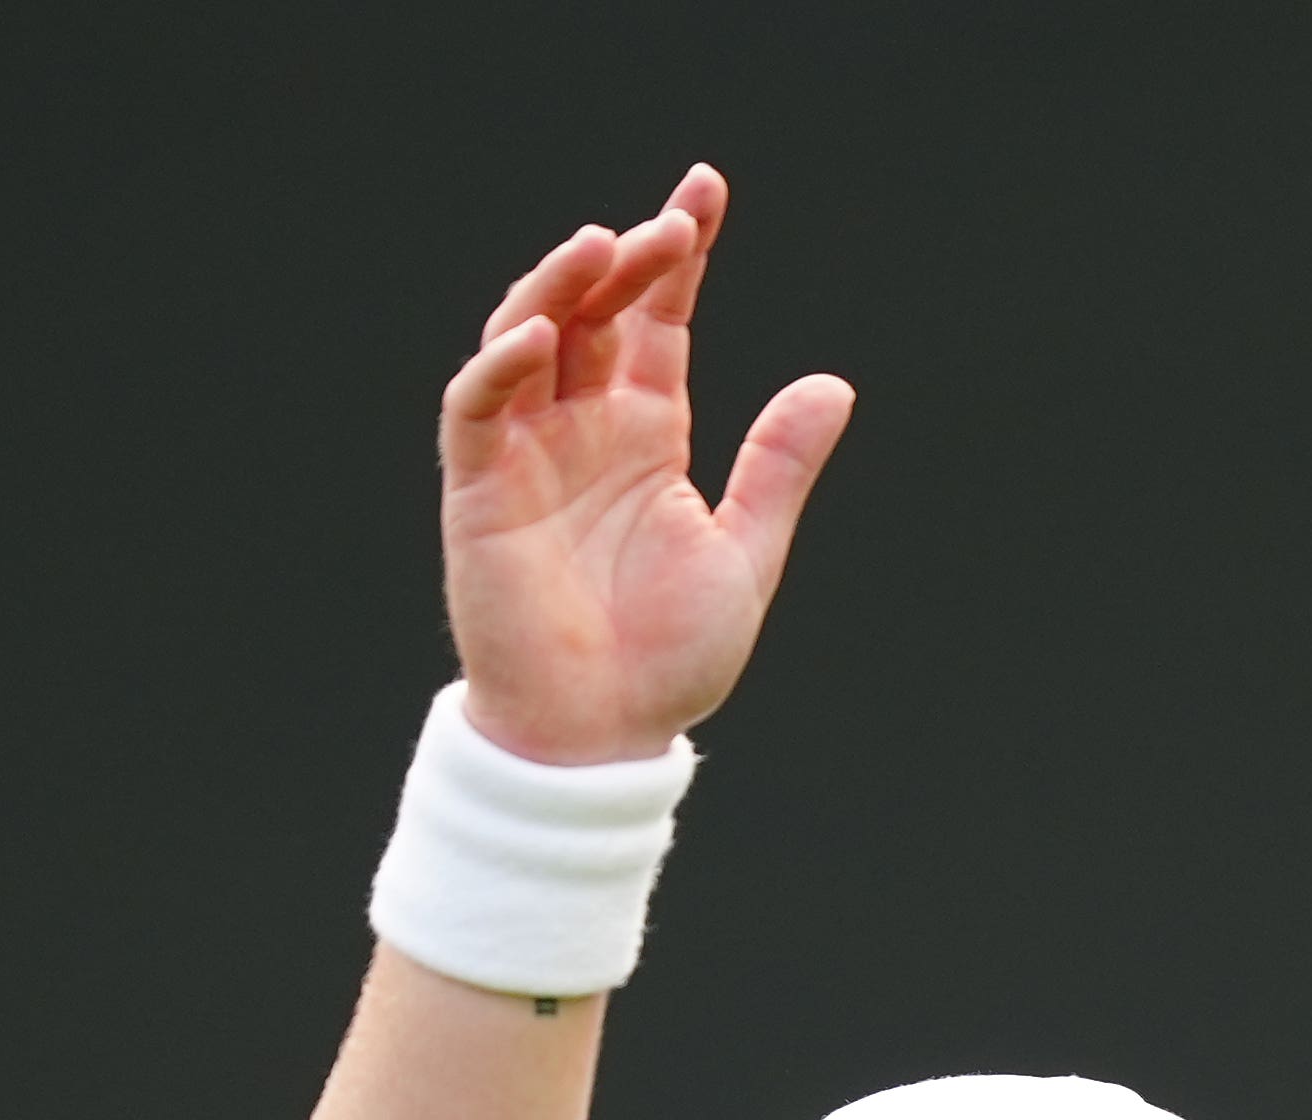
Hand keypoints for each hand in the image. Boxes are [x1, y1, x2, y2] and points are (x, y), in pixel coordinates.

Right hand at [439, 166, 854, 766]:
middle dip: (626, 259)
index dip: (679, 254)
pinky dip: (500, 367)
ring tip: (601, 248)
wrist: (602, 738)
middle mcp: (583, 430)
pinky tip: (539, 336)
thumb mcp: (745, 552)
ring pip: (527, 338)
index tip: (706, 189)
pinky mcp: (478, 492)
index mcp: (646, 434)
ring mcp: (526, 455)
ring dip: (558, 287)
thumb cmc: (667, 660)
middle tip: (665, 227)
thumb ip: (778, 467)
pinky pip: (476, 409)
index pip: (658, 319)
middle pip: (594, 312)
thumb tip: (835, 384)